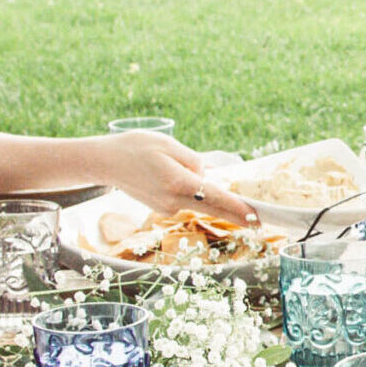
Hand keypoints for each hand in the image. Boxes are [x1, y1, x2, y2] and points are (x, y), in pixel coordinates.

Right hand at [99, 133, 258, 224]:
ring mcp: (166, 207)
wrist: (104, 162)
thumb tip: (207, 176)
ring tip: (224, 197)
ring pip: (200, 204)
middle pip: (213, 209)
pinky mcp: (161, 207)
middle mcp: (173, 200)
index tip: (256, 216)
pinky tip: (189, 185)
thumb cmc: (135, 147)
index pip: (216, 197)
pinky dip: (196, 196)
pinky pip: (187, 201)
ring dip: (215, 201)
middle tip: (261, 221)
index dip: (238, 207)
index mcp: (178, 182)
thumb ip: (193, 161)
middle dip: (237, 215)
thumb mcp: (168, 145)